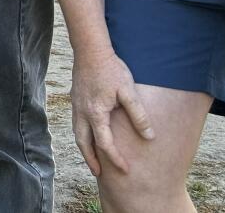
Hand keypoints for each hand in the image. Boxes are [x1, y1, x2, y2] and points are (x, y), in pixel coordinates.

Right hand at [71, 47, 153, 176]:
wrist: (90, 49)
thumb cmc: (111, 69)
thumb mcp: (128, 91)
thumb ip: (138, 115)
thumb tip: (149, 136)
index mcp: (96, 114)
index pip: (104, 144)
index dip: (115, 159)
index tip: (125, 169)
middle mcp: (82, 112)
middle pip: (83, 143)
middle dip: (90, 160)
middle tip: (99, 173)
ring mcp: (76, 105)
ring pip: (77, 133)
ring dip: (84, 148)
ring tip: (92, 158)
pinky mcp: (75, 98)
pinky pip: (76, 123)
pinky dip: (81, 134)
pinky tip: (88, 134)